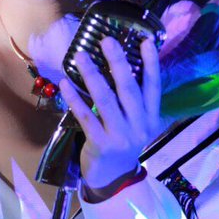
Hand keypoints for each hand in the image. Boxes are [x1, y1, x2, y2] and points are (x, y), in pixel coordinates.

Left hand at [58, 35, 163, 196]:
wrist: (113, 178)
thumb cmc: (123, 143)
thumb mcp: (136, 124)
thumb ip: (135, 102)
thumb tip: (123, 65)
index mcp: (151, 118)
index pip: (153, 87)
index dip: (151, 64)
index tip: (146, 41)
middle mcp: (139, 126)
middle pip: (129, 89)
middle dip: (118, 63)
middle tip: (107, 40)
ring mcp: (120, 136)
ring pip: (105, 100)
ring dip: (92, 75)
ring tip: (81, 55)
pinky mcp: (100, 144)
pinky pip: (86, 117)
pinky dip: (75, 99)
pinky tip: (65, 83)